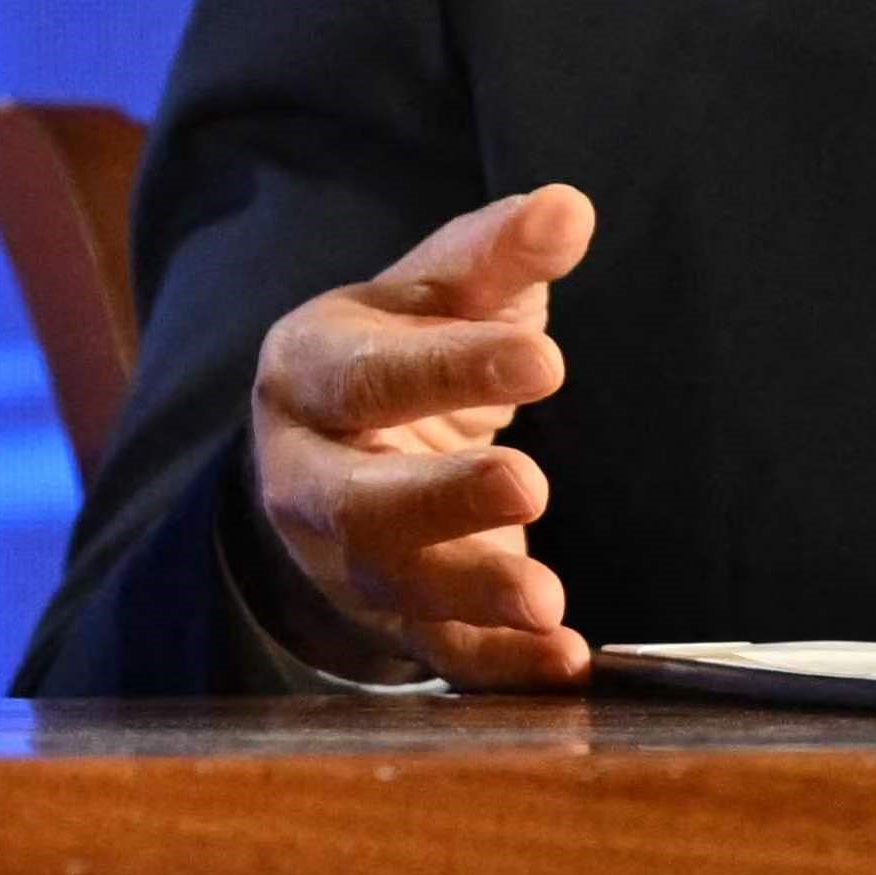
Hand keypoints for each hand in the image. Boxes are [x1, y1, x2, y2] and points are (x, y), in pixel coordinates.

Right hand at [249, 183, 599, 689]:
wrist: (335, 454)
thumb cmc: (400, 355)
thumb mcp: (433, 294)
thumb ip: (498, 256)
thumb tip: (568, 208)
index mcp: (307, 374)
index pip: (368, 375)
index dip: (449, 369)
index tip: (545, 357)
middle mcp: (308, 475)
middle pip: (357, 501)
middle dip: (440, 499)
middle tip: (528, 483)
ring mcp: (346, 560)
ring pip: (397, 587)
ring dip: (474, 595)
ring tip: (549, 599)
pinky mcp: (394, 622)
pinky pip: (442, 655)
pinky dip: (503, 666)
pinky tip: (568, 658)